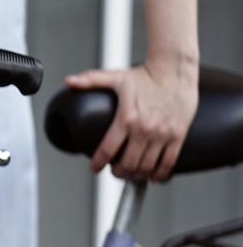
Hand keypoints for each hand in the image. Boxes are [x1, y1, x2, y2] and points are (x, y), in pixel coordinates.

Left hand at [64, 59, 197, 180]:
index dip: (98, 163)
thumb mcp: (115, 77)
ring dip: (136, 175)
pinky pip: (169, 162)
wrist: (176, 70)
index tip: (94, 168)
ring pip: (147, 166)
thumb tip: (69, 81)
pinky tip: (153, 176)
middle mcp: (144, 129)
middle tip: (114, 172)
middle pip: (127, 164)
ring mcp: (162, 134)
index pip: (107, 149)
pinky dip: (159, 173)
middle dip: (117, 172)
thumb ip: (90, 80)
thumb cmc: (146, 75)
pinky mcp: (178, 135)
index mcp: (126, 117)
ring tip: (130, 174)